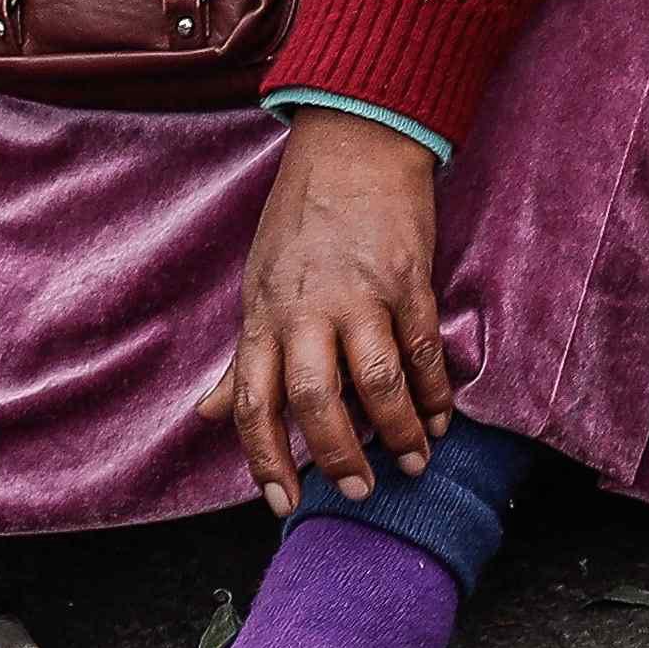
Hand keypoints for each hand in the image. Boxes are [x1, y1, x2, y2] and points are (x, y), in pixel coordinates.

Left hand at [204, 111, 451, 509]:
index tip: (283, 503)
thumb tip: (207, 416)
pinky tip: (441, 414)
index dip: (266, 461)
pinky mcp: (408, 278)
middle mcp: (307, 311)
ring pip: (376, 379)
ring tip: (414, 460)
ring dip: (398, 428)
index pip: (253, 405)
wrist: (354, 145)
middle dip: (340, 456)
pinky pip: (422, 346)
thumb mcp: (258, 287)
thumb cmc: (301, 219)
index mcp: (264, 318)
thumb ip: (243, 359)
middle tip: (362, 490)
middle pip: (315, 400)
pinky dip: (435, 387)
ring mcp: (361, 294)